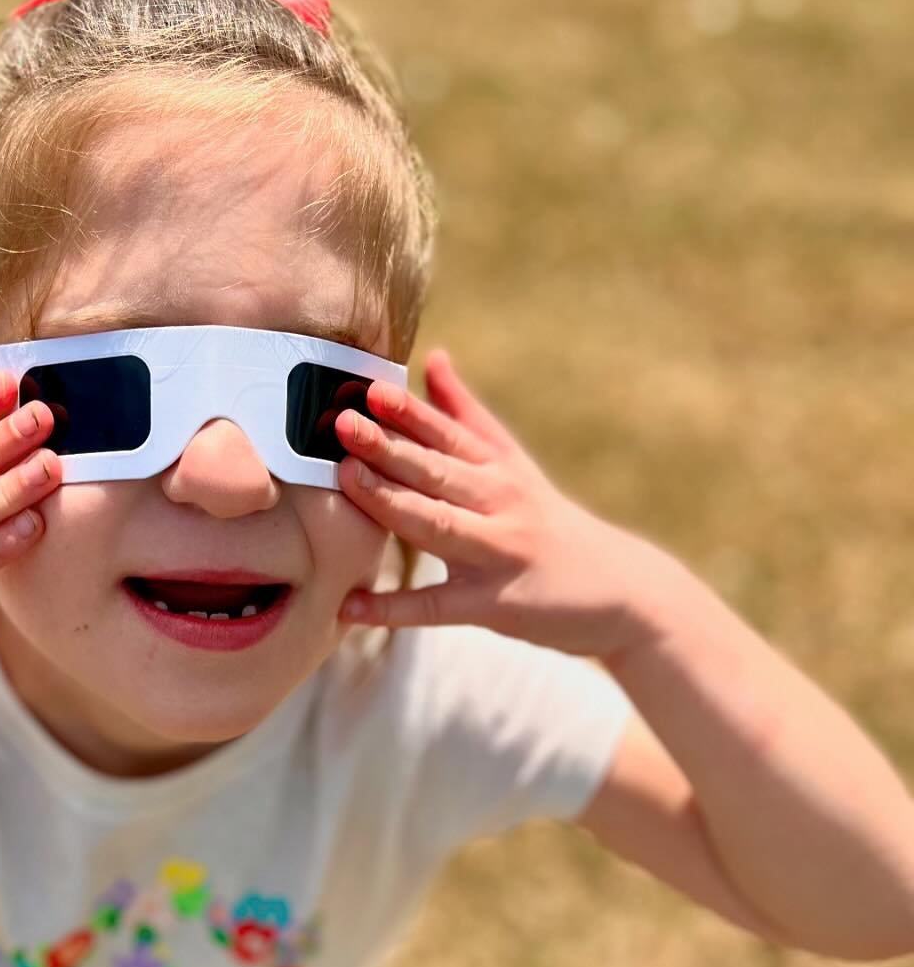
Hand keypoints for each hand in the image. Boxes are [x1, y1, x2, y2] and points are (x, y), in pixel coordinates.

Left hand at [334, 348, 659, 660]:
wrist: (623, 590)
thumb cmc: (549, 523)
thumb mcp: (515, 465)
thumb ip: (468, 416)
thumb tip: (434, 358)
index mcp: (501, 468)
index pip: (450, 434)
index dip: (409, 411)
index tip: (369, 389)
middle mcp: (502, 503)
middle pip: (439, 471)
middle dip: (389, 447)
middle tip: (342, 424)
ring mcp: (500, 553)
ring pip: (437, 524)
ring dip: (389, 502)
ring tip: (345, 481)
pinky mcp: (497, 605)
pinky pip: (438, 607)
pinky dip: (394, 609)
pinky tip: (351, 606)